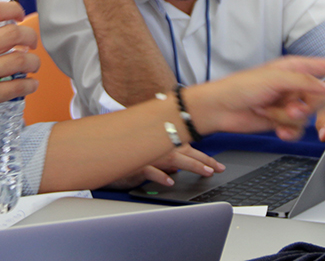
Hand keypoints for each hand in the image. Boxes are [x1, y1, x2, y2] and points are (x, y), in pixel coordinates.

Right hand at [0, 1, 38, 156]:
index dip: (13, 9)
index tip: (20, 15)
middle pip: (13, 32)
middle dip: (30, 36)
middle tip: (31, 42)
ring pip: (20, 59)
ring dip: (33, 61)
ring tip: (32, 64)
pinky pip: (18, 86)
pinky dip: (30, 84)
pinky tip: (29, 84)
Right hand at [103, 145, 223, 189]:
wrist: (107, 153)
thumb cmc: (129, 154)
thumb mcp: (148, 155)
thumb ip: (163, 160)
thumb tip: (176, 169)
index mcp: (163, 143)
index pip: (189, 149)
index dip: (205, 158)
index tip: (218, 165)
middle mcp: (158, 147)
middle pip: (186, 153)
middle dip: (204, 161)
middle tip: (217, 169)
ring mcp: (148, 155)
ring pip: (173, 159)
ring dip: (190, 165)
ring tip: (205, 172)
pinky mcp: (137, 165)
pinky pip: (150, 170)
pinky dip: (160, 175)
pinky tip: (170, 181)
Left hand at [185, 57, 324, 141]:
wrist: (221, 109)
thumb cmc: (242, 87)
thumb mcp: (276, 80)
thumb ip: (305, 83)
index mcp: (295, 67)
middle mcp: (294, 84)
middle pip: (320, 98)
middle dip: (306, 107)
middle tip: (289, 107)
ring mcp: (290, 102)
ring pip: (309, 116)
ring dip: (291, 118)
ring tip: (271, 113)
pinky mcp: (284, 119)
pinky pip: (299, 128)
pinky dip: (288, 130)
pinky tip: (276, 128)